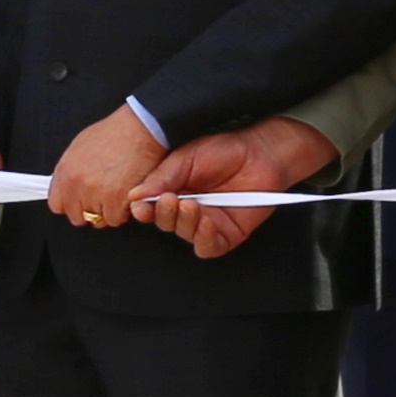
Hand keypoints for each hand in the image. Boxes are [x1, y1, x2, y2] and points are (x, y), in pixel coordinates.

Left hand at [43, 104, 168, 232]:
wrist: (142, 127)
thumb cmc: (117, 133)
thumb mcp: (82, 146)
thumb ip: (72, 169)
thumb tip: (69, 184)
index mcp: (65, 170)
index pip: (57, 205)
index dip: (72, 205)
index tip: (81, 203)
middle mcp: (76, 183)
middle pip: (77, 216)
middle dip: (92, 210)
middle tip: (105, 198)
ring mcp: (95, 193)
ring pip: (99, 220)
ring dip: (110, 211)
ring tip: (119, 191)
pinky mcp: (115, 200)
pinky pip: (116, 219)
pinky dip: (124, 211)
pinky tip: (129, 193)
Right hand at [132, 114, 336, 261]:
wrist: (261, 153)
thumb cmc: (226, 150)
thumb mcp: (186, 157)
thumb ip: (162, 177)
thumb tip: (134, 195)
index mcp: (173, 190)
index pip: (150, 207)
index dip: (142, 209)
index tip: (139, 206)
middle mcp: (187, 209)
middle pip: (165, 223)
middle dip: (164, 214)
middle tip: (169, 200)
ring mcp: (206, 223)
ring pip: (184, 234)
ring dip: (183, 223)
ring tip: (190, 205)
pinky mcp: (226, 235)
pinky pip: (208, 246)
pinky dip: (203, 238)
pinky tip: (206, 222)